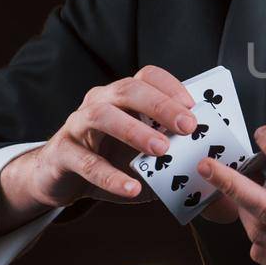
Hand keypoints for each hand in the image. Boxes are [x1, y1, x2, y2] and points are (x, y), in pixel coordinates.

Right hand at [1, 65, 198, 216]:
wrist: (58, 177)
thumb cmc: (107, 157)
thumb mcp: (139, 150)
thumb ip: (168, 150)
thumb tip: (206, 164)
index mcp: (121, 96)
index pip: (147, 76)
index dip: (170, 86)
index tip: (194, 106)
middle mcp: (99, 102)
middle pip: (128, 89)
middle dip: (160, 105)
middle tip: (187, 126)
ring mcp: (77, 125)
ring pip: (102, 116)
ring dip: (134, 130)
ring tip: (161, 149)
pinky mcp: (62, 153)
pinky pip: (85, 162)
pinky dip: (110, 176)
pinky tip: (132, 188)